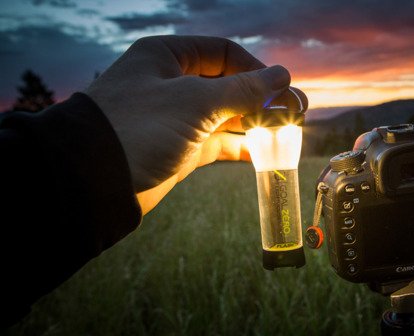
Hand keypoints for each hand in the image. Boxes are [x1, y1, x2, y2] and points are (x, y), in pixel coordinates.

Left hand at [85, 35, 306, 214]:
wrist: (95, 181)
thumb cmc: (139, 128)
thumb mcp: (195, 102)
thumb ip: (242, 90)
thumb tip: (282, 75)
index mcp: (167, 57)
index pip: (223, 53)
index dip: (256, 69)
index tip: (282, 87)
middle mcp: (171, 83)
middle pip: (227, 85)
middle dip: (261, 98)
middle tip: (297, 111)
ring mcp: (176, 118)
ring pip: (225, 115)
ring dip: (255, 123)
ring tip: (289, 131)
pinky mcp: (179, 148)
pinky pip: (217, 142)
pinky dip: (240, 145)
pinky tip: (264, 150)